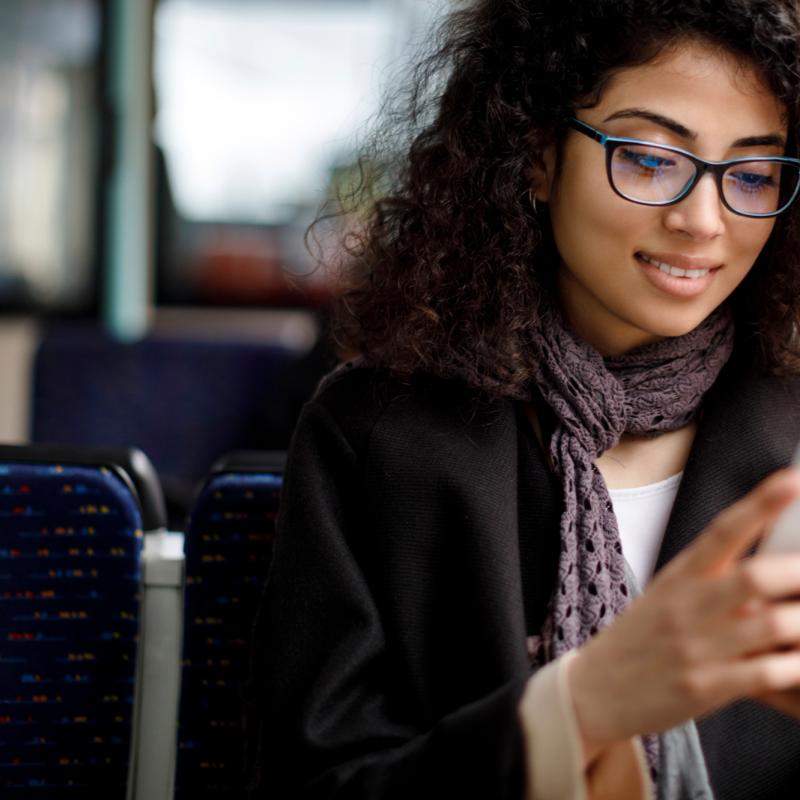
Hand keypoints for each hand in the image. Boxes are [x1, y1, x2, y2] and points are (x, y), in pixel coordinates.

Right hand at [568, 468, 799, 760]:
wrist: (597, 689)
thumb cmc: (640, 637)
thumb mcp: (666, 594)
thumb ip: (712, 576)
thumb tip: (771, 560)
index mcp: (680, 575)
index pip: (723, 531)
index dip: (760, 504)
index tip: (792, 479)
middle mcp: (688, 605)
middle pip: (757, 576)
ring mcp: (698, 647)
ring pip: (776, 624)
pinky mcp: (706, 687)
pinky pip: (769, 674)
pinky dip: (798, 668)